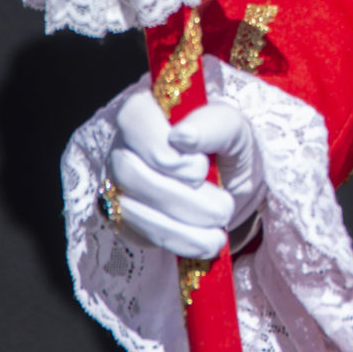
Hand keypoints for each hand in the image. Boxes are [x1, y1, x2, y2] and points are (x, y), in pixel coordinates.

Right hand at [106, 87, 265, 259]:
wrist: (233, 184)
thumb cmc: (231, 147)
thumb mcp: (235, 129)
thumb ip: (213, 124)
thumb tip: (182, 135)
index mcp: (149, 109)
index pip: (134, 119)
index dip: (163, 149)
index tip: (201, 169)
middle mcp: (124, 144)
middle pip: (129, 172)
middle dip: (181, 198)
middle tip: (224, 206)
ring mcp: (117, 182)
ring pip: (130, 207)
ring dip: (182, 225)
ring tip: (220, 227)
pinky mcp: (122, 216)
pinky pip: (137, 233)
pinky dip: (176, 241)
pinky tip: (204, 242)